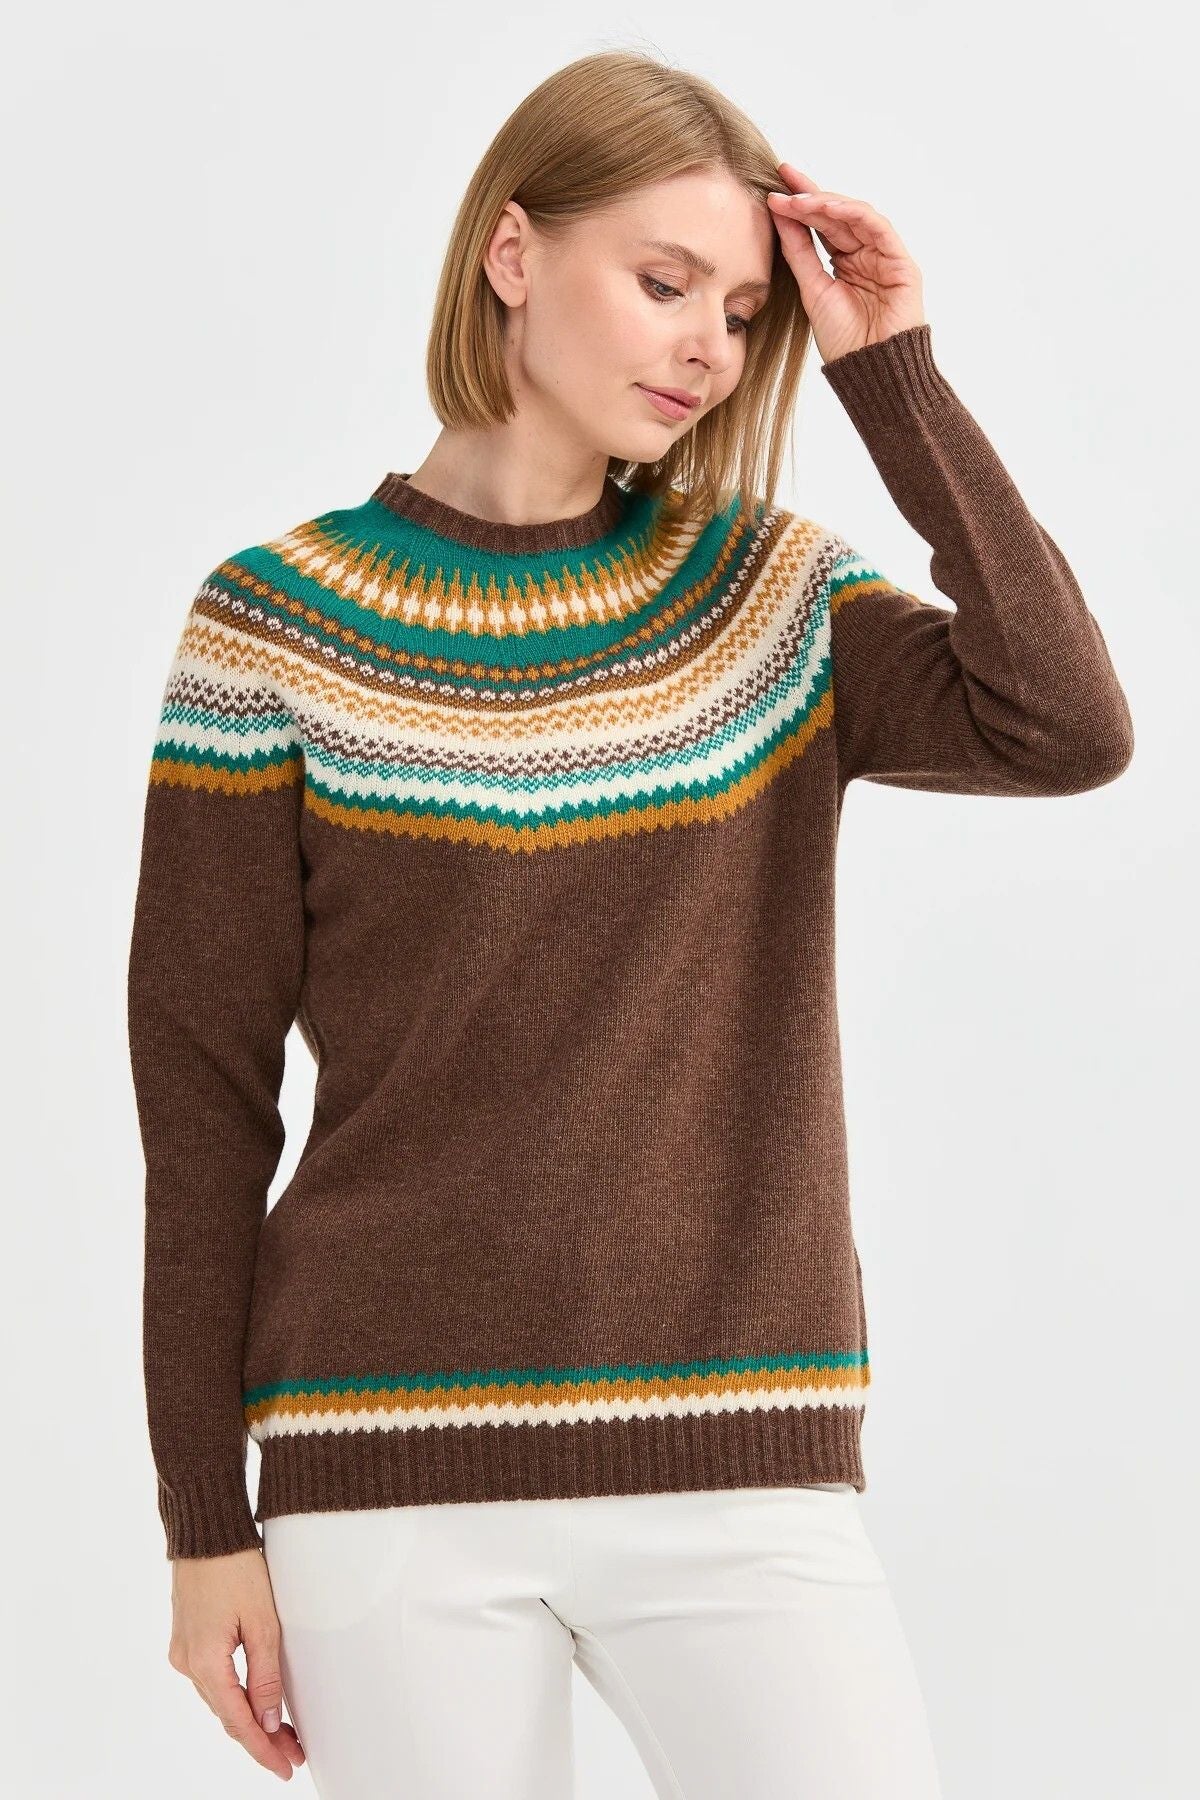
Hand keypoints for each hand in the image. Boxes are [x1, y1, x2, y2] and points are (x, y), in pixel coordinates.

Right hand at [166, 1547, 305, 1781]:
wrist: (206, 1531)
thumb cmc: (236, 1567)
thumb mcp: (262, 1621)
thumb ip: (266, 1674)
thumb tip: (271, 1720)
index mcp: (205, 1663)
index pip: (239, 1721)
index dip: (264, 1749)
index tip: (286, 1768)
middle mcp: (187, 1664)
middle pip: (228, 1715)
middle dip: (261, 1737)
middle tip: (293, 1755)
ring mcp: (183, 1653)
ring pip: (220, 1699)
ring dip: (249, 1717)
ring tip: (283, 1735)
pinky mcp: (187, 1640)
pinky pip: (213, 1680)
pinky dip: (235, 1695)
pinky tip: (255, 1703)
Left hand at [766, 161, 926, 362]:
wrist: (870, 371)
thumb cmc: (843, 340)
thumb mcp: (812, 289)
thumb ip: (798, 252)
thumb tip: (779, 216)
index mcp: (846, 263)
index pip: (822, 225)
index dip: (800, 204)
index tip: (773, 187)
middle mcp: (866, 255)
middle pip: (836, 215)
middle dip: (809, 195)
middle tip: (781, 180)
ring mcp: (885, 256)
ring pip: (855, 216)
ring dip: (825, 203)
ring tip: (797, 198)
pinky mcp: (901, 262)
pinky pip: (877, 227)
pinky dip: (852, 213)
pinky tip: (827, 207)